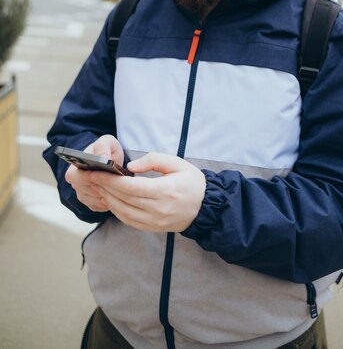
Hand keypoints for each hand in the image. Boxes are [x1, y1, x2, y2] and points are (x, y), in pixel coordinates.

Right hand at [64, 135, 123, 212]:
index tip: (99, 177)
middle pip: (82, 191)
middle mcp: (76, 182)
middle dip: (98, 188)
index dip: (85, 178)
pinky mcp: (91, 202)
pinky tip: (116, 196)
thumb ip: (103, 146)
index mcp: (75, 166)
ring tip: (117, 189)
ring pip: (91, 200)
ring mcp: (83, 193)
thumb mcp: (106, 142)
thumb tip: (102, 157)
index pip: (73, 176)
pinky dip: (107, 203)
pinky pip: (98, 207)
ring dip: (104, 195)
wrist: (111, 160)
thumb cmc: (106, 150)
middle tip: (112, 185)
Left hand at [89, 152, 205, 231]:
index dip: (110, 180)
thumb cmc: (191, 182)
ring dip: (107, 199)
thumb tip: (130, 167)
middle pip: (122, 199)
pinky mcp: (152, 228)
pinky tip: (110, 199)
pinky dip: (115, 209)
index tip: (96, 172)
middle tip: (90, 176)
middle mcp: (158, 209)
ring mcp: (154, 221)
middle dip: (103, 187)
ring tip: (97, 186)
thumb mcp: (177, 163)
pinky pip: (128, 220)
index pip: (130, 187)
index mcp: (165, 191)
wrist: (205, 207)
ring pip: (122, 211)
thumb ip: (153, 160)